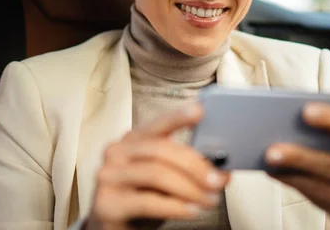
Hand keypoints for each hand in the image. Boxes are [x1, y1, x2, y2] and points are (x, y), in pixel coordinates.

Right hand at [85, 103, 228, 229]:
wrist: (110, 229)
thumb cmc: (139, 201)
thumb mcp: (164, 181)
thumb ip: (185, 170)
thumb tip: (221, 170)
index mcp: (131, 141)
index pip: (157, 125)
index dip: (178, 117)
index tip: (200, 111)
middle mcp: (116, 153)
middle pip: (160, 150)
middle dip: (195, 165)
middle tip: (217, 180)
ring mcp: (109, 177)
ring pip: (156, 173)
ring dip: (189, 188)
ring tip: (208, 199)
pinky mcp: (108, 204)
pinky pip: (148, 202)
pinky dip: (176, 207)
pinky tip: (190, 210)